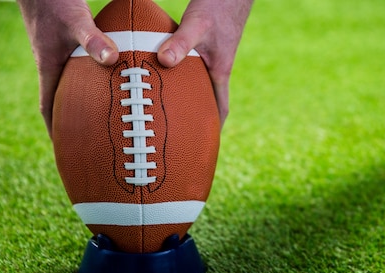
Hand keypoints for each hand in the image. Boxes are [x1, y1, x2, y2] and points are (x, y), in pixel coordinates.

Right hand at [17, 0, 118, 136]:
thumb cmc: (55, 1)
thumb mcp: (76, 20)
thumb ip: (93, 39)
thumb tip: (112, 58)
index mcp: (50, 67)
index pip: (49, 107)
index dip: (57, 130)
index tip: (68, 150)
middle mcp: (56, 65)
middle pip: (65, 102)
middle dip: (77, 123)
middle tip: (95, 143)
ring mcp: (64, 55)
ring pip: (77, 86)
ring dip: (90, 102)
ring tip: (111, 120)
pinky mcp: (73, 44)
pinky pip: (88, 69)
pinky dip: (100, 78)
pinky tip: (117, 81)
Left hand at [158, 0, 253, 125]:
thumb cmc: (218, 6)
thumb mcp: (198, 23)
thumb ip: (180, 42)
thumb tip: (164, 62)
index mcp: (219, 70)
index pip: (220, 107)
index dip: (213, 128)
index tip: (203, 145)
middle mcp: (216, 67)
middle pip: (207, 100)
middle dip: (196, 118)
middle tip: (178, 135)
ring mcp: (211, 57)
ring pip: (198, 84)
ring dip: (187, 97)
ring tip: (167, 110)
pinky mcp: (205, 46)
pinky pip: (191, 68)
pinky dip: (180, 76)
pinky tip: (164, 73)